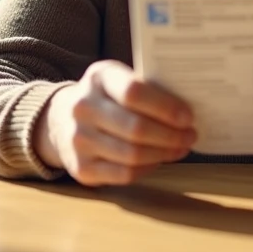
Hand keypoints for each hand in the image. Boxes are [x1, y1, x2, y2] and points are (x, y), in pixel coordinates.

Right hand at [33, 60, 196, 186]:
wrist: (61, 120)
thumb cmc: (106, 98)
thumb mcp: (118, 80)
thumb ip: (146, 89)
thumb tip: (187, 111)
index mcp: (99, 77)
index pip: (133, 92)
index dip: (165, 107)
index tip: (188, 116)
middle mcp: (83, 108)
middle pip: (136, 128)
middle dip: (171, 135)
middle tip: (191, 135)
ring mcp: (79, 140)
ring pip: (133, 155)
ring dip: (164, 154)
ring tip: (180, 147)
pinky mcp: (81, 168)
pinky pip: (124, 174)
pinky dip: (149, 168)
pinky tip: (159, 159)